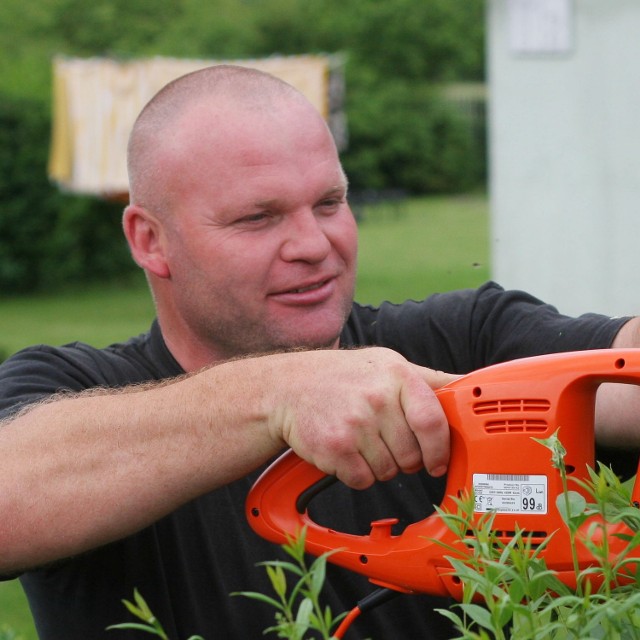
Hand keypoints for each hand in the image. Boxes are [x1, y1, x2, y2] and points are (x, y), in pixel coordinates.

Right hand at [265, 347, 455, 489]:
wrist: (288, 388)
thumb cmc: (344, 378)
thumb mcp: (388, 365)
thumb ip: (428, 379)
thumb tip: (469, 385)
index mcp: (397, 375)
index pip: (432, 421)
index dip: (440, 449)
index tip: (437, 462)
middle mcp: (377, 397)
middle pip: (412, 454)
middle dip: (406, 459)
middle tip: (386, 442)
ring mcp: (355, 423)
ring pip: (388, 470)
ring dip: (379, 465)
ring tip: (361, 440)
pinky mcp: (335, 448)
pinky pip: (363, 480)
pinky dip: (357, 473)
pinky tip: (345, 450)